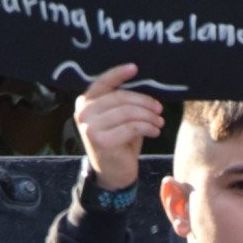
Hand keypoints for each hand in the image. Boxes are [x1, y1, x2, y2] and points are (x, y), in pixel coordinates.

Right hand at [74, 65, 164, 189]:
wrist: (113, 174)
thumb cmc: (119, 142)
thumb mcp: (118, 118)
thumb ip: (122, 102)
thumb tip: (143, 84)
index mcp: (85, 103)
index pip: (102, 82)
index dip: (119, 73)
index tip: (135, 68)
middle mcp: (83, 113)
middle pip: (120, 97)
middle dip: (144, 101)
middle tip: (159, 108)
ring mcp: (90, 127)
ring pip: (127, 112)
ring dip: (148, 116)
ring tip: (159, 121)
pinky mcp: (101, 140)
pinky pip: (131, 127)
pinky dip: (147, 127)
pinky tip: (155, 131)